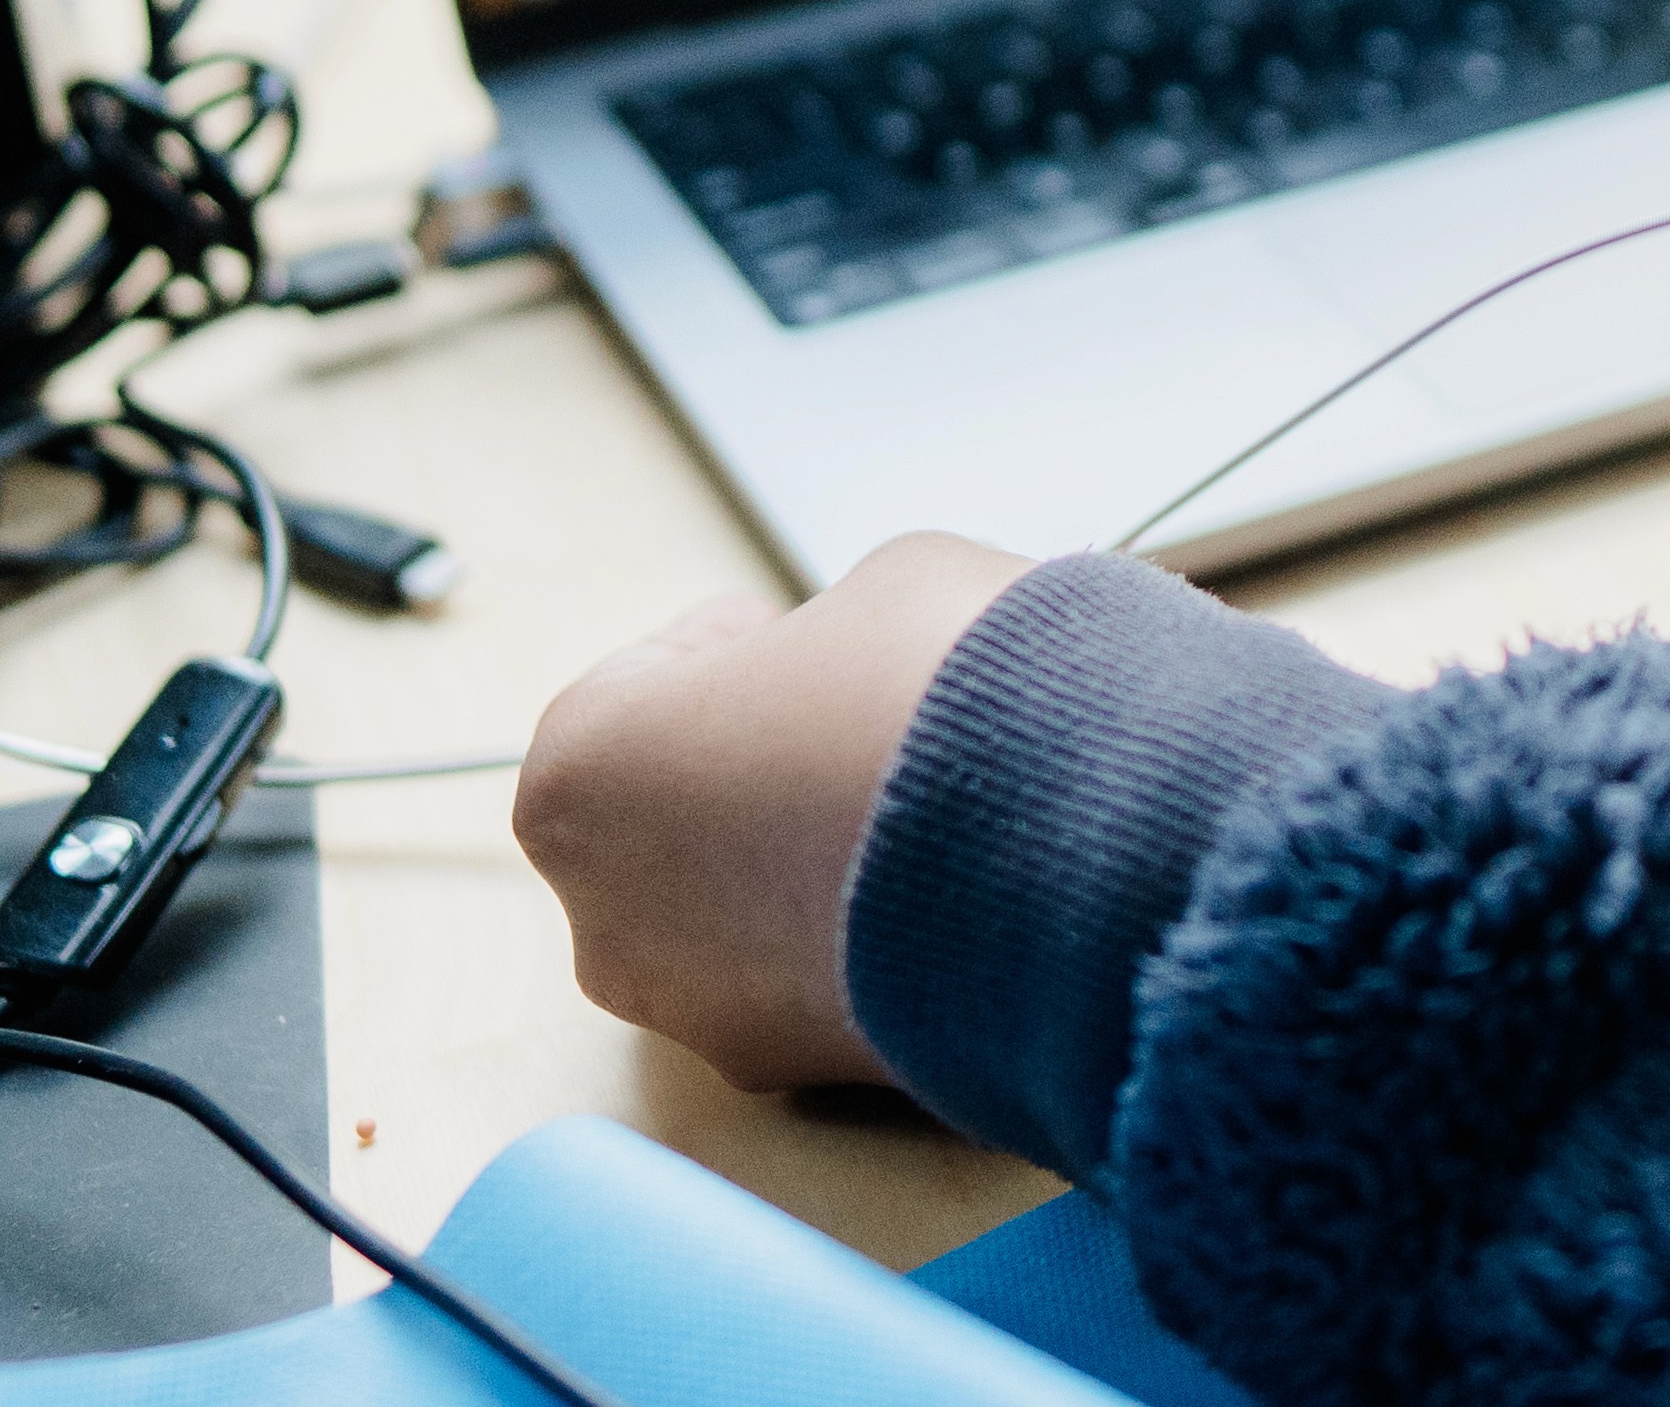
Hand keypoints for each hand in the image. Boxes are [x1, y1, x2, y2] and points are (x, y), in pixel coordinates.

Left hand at [513, 532, 1034, 1092]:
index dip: (729, 649)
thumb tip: (859, 670)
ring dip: (821, 864)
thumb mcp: (888, 587)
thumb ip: (832, 637)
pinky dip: (876, 941)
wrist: (1087, 848)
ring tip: (938, 807)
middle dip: (764, 770)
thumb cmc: (949, 691)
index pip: (634, 693)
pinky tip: (965, 881)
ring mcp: (705, 1022)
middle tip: (868, 721)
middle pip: (681, 822)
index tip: (795, 637)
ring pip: (752, 920)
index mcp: (582, 781)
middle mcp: (609, 925)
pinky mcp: (813, 1083)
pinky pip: (827, 990)